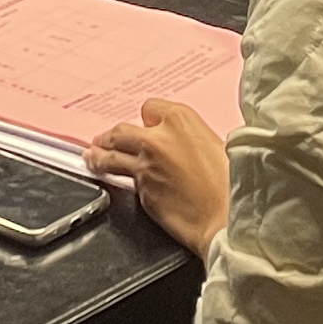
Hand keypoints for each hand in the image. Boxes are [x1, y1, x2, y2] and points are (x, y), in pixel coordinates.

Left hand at [88, 94, 230, 255]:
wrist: (225, 216)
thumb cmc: (230, 182)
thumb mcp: (217, 144)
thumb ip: (191, 136)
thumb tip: (183, 142)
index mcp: (180, 119)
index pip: (150, 108)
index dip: (149, 118)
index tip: (148, 125)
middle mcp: (156, 138)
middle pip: (122, 130)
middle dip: (112, 136)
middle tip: (104, 139)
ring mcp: (144, 165)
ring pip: (111, 155)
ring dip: (99, 155)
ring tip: (91, 156)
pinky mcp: (140, 190)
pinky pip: (122, 180)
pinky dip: (114, 178)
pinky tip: (109, 179)